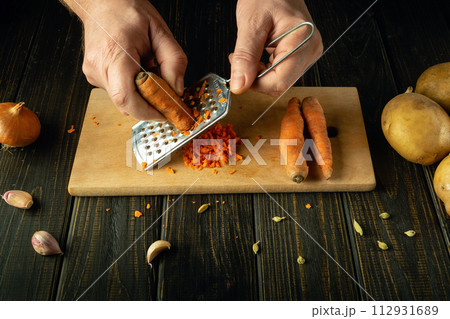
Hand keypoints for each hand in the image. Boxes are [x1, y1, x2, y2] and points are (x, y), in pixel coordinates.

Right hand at [66, 0, 186, 120]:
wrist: (102, 2)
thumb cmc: (128, 12)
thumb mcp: (160, 32)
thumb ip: (174, 61)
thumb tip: (178, 89)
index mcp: (115, 53)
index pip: (126, 97)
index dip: (147, 112)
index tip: (165, 113)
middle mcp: (99, 67)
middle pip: (126, 103)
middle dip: (149, 106)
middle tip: (164, 95)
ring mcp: (93, 73)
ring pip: (123, 100)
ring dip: (141, 95)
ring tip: (148, 72)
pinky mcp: (93, 77)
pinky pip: (117, 92)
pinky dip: (133, 88)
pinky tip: (137, 71)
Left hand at [229, 0, 322, 95]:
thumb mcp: (251, 23)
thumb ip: (245, 56)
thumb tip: (240, 85)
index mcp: (303, 42)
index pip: (279, 82)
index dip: (255, 84)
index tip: (239, 73)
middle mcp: (310, 51)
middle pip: (280, 84)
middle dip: (256, 78)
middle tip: (240, 59)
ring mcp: (307, 54)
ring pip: (278, 81)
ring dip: (259, 73)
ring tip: (250, 51)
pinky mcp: (300, 55)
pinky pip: (280, 73)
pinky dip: (264, 69)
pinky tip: (258, 54)